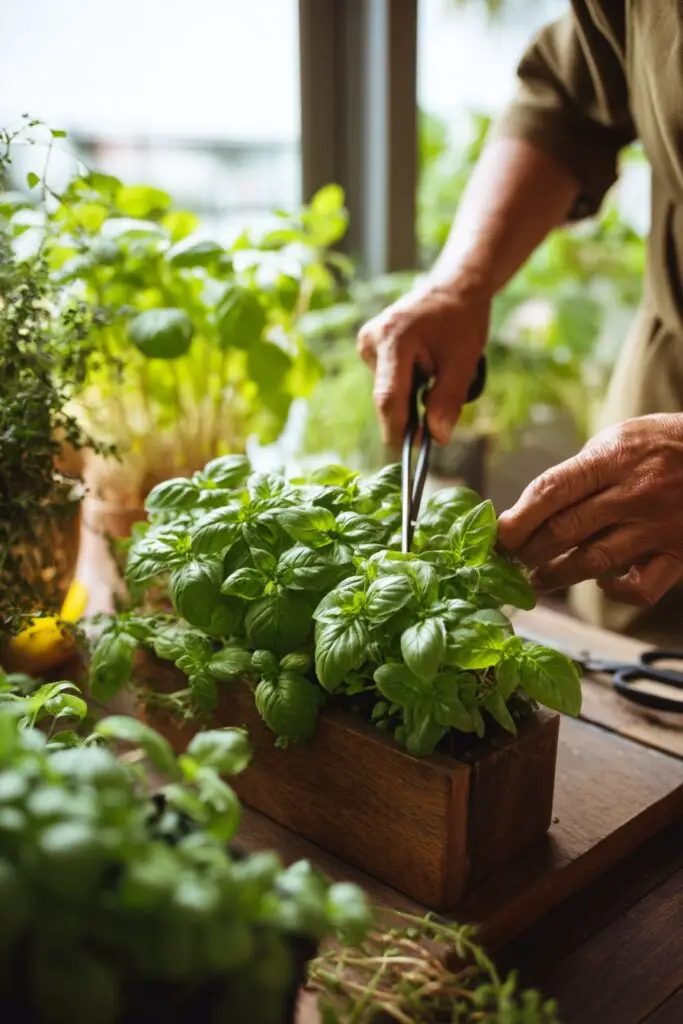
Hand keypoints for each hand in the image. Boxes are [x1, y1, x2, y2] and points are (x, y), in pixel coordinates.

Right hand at [357, 281, 490, 447]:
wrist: (454, 288)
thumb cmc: (462, 321)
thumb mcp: (463, 362)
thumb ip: (448, 400)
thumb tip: (437, 438)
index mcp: (394, 339)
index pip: (389, 397)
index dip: (398, 429)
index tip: (409, 451)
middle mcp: (373, 340)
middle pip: (386, 397)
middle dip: (410, 412)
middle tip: (437, 413)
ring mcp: (368, 342)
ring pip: (386, 391)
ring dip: (410, 396)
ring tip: (435, 373)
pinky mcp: (369, 346)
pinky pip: (386, 380)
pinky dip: (405, 384)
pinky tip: (423, 366)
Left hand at [497, 414, 682, 606]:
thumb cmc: (662, 445)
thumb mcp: (620, 439)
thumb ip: (581, 471)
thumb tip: (533, 507)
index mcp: (612, 458)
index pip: (552, 490)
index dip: (519, 517)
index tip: (498, 535)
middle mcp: (633, 493)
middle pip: (565, 530)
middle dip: (528, 550)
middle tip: (511, 560)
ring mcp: (657, 527)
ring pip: (593, 562)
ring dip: (556, 575)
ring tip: (538, 579)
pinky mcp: (679, 554)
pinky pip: (640, 587)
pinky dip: (615, 592)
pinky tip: (602, 584)